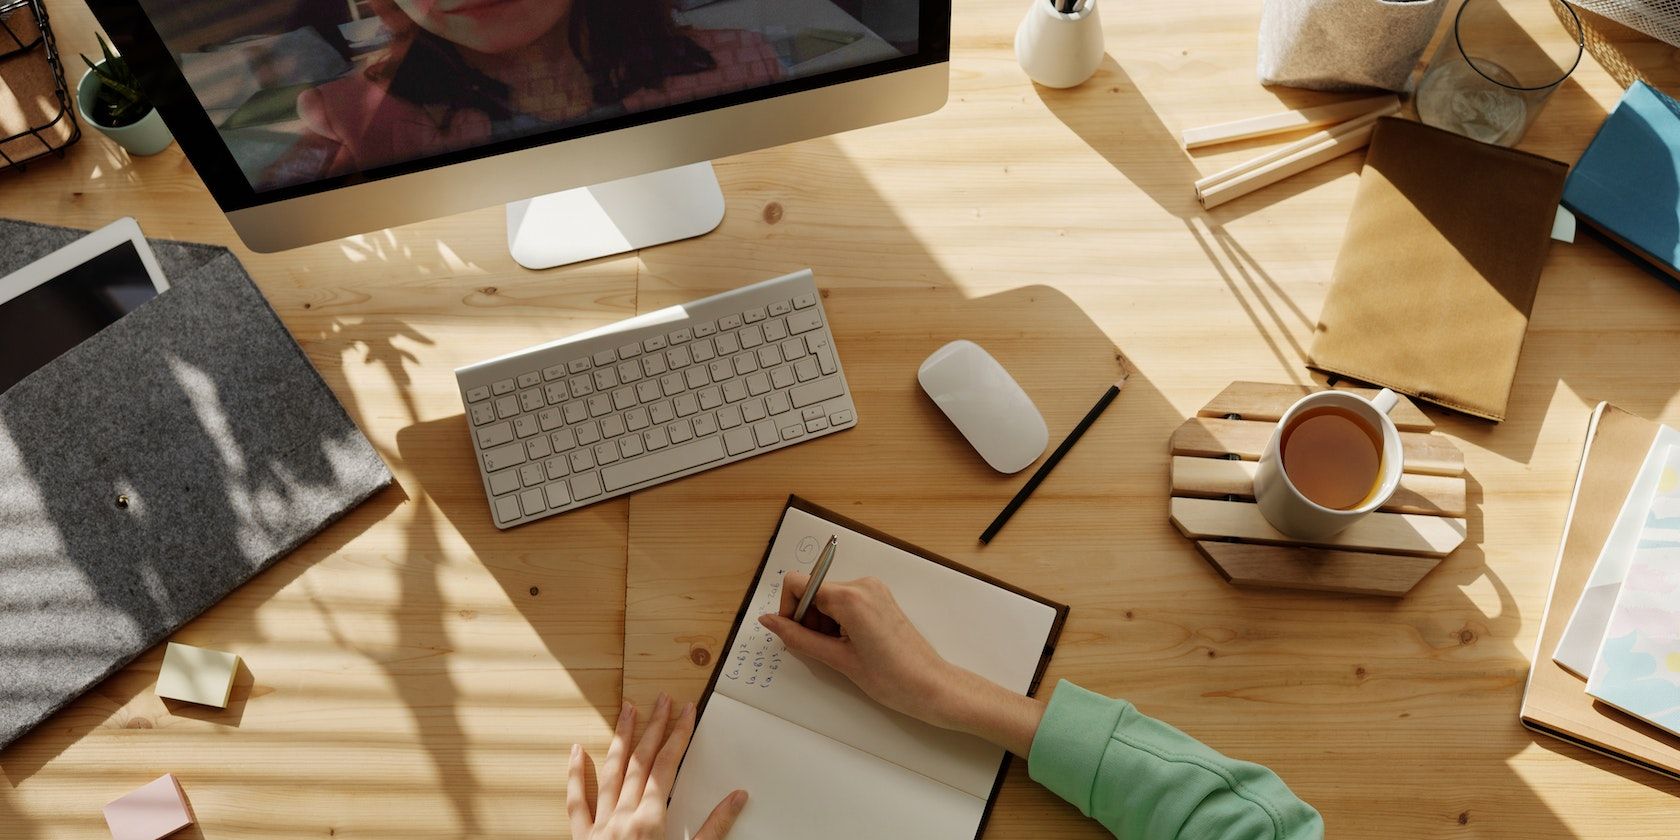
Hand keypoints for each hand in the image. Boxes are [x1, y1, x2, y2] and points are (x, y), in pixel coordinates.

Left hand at [568, 694, 746, 839]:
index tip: (687, 710)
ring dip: (621, 739)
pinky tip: (577, 751)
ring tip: (627, 710)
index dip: (679, 734)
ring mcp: (599, 827)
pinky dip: (575, 775)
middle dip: (653, 727)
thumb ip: (714, 828)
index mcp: (650, 821)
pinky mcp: (581, 839)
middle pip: (640, 761)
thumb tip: (737, 797)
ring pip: (609, 772)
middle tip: (662, 699)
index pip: (668, 765)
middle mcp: (622, 817)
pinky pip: (576, 802)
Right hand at [758, 573, 956, 725]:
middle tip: (821, 650)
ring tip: (840, 651)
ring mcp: (873, 589)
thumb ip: (798, 638)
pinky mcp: (879, 598)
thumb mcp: (837, 659)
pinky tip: (849, 644)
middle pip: (812, 591)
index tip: (793, 633)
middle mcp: (862, 585)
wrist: (931, 686)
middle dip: (807, 619)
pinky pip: (844, 601)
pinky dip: (837, 621)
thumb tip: (769, 621)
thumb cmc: (891, 678)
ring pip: (827, 598)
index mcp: (850, 597)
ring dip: (822, 623)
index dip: (788, 609)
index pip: (798, 583)